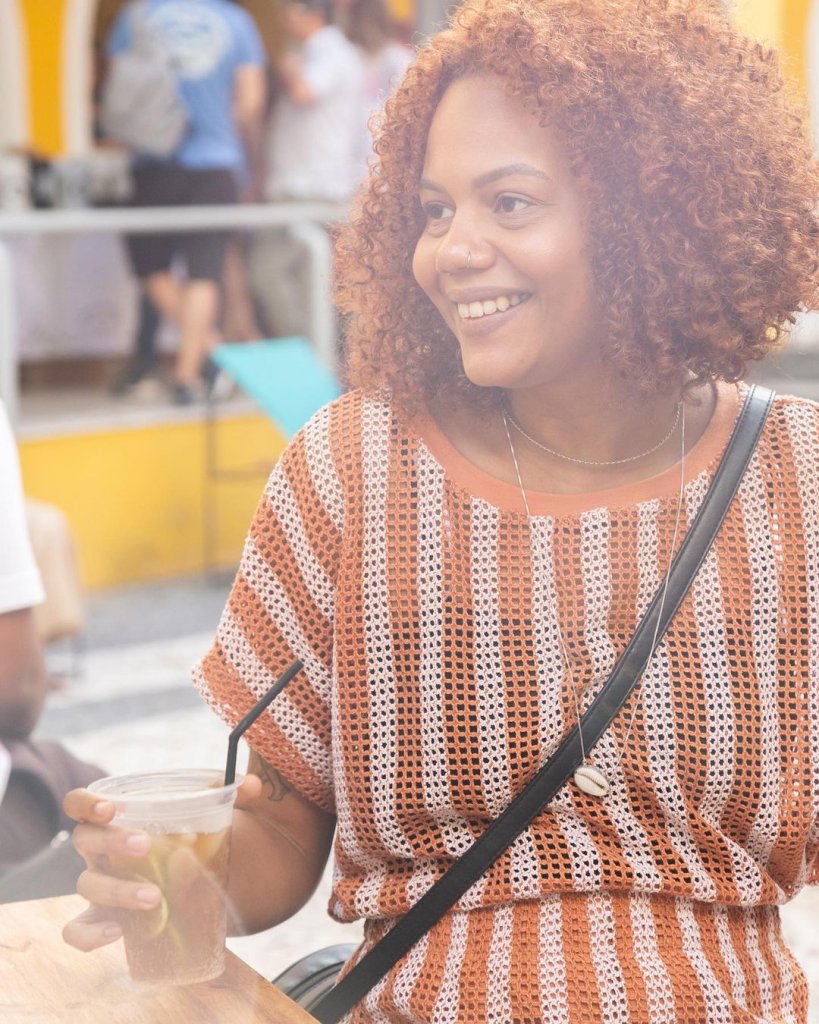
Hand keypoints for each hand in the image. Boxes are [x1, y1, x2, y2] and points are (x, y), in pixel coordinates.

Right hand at [61, 775, 261, 952]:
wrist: (197, 879)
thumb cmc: (192, 836)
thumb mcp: (211, 812)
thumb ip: (233, 794)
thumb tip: (256, 786)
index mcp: (117, 818)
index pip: (80, 804)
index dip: (86, 803)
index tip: (111, 807)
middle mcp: (100, 850)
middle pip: (85, 840)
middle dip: (112, 841)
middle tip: (146, 844)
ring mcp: (100, 885)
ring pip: (87, 886)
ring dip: (118, 890)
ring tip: (155, 897)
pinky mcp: (105, 919)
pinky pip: (78, 930)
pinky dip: (89, 934)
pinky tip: (118, 931)